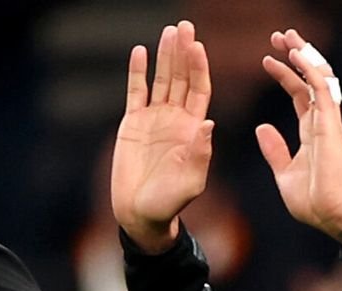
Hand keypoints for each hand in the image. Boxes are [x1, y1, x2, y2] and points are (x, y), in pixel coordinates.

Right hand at [111, 20, 215, 252]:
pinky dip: (137, 72)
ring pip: (161, 80)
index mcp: (194, 129)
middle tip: (184, 26)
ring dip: (164, 56)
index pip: (200, 90)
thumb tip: (208, 123)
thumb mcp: (191, 182)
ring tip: (168, 31)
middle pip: (182, 78)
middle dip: (183, 53)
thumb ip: (200, 154)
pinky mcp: (132, 123)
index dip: (199, 68)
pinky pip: (136, 92)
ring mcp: (154, 119)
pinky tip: (140, 52)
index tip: (198, 46)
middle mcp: (176, 119)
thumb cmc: (170, 203)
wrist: (140, 214)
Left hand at [255, 30, 341, 243]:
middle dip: (295, 55)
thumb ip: (275, 150)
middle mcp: (321, 121)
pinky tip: (297, 54)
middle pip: (309, 79)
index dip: (285, 75)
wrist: (329, 214)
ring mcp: (328, 121)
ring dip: (302, 54)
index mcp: (311, 132)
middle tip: (279, 35)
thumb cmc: (312, 201)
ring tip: (286, 36)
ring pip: (317, 77)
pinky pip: (321, 89)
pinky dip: (310, 69)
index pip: (299, 94)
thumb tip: (262, 128)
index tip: (267, 60)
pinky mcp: (330, 123)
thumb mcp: (284, 173)